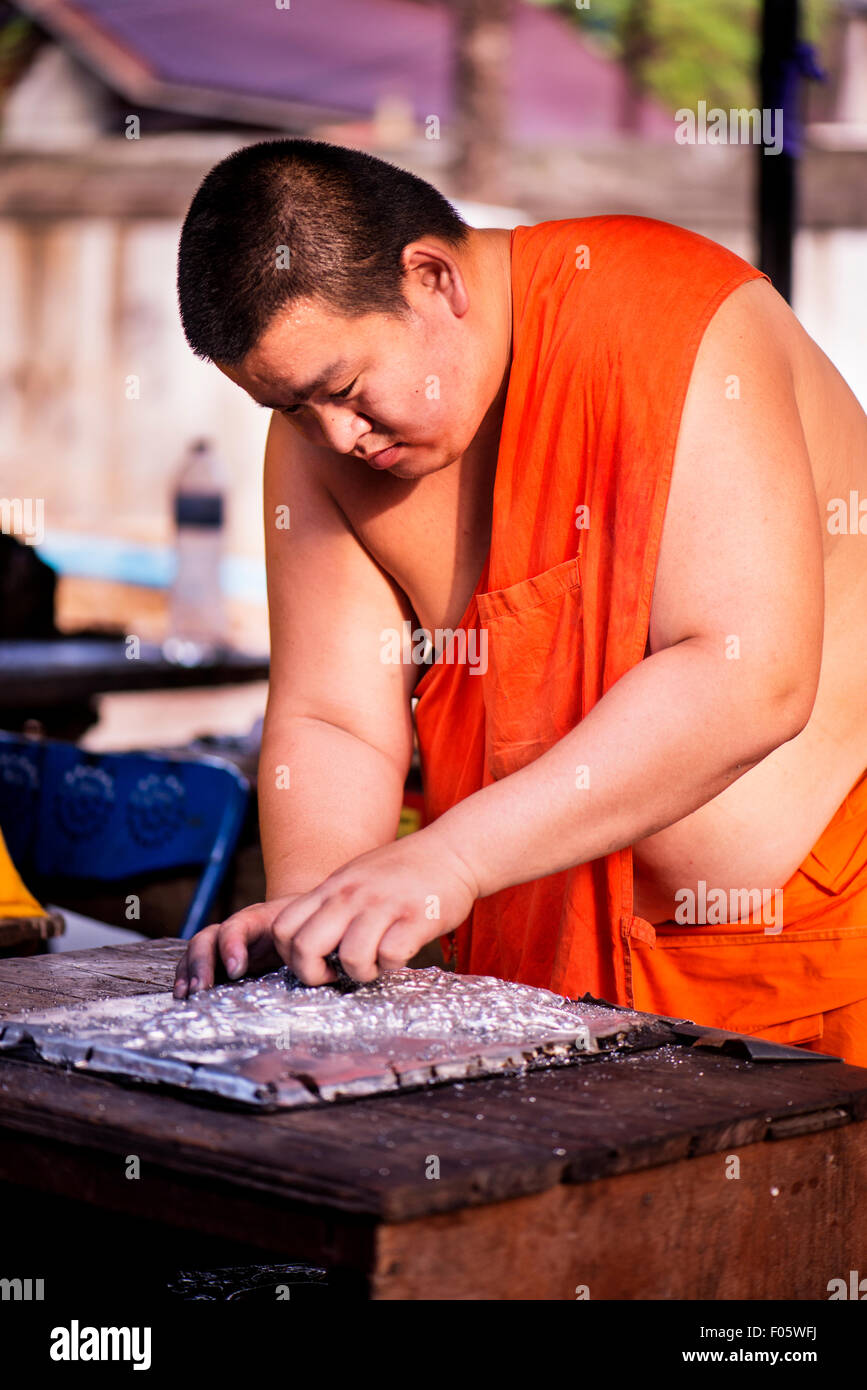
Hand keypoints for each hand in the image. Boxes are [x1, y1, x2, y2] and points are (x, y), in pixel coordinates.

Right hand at [173, 895, 301, 997]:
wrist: (302, 921)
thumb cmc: (306, 929)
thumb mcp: (309, 933)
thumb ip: (308, 950)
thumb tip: (313, 972)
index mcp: (259, 920)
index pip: (237, 926)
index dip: (232, 945)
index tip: (236, 969)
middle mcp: (236, 930)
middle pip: (209, 938)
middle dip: (201, 963)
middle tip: (201, 988)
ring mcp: (224, 945)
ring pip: (197, 951)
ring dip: (189, 973)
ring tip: (186, 995)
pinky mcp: (219, 961)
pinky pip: (195, 965)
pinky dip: (186, 979)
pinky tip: (183, 996)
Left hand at [264, 825, 479, 985]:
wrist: (453, 851)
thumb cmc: (403, 871)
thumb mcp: (355, 878)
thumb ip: (330, 906)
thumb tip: (307, 946)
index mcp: (332, 887)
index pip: (283, 928)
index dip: (290, 957)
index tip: (314, 962)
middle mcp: (351, 894)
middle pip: (305, 947)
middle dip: (315, 974)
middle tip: (336, 975)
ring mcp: (383, 904)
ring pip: (350, 957)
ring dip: (361, 972)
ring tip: (374, 965)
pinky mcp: (416, 918)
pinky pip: (391, 956)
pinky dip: (393, 965)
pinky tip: (399, 955)